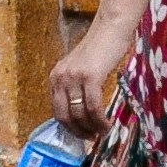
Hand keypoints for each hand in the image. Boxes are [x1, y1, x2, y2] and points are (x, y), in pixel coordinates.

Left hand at [48, 24, 128, 139]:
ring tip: (102, 132)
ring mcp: (73, 77)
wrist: (111, 28)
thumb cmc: (101, 48)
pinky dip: (100, 120)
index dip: (69, 127)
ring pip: (79, 114)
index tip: (81, 135)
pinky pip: (93, 107)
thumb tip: (82, 114)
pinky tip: (107, 124)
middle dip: (78, 132)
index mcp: (56, 77)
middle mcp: (60, 78)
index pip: (57, 111)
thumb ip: (77, 87)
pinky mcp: (89, 77)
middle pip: (64, 116)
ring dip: (91, 128)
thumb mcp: (81, 69)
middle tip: (91, 138)